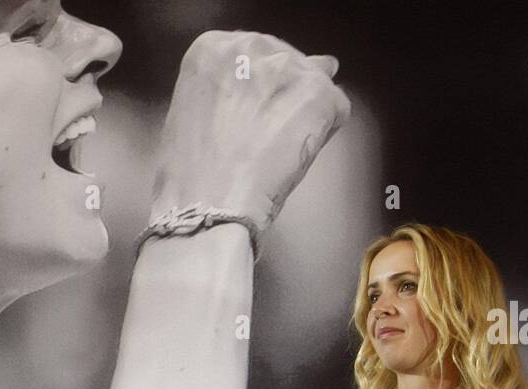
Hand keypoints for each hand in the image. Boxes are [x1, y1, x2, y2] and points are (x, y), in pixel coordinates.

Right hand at [150, 31, 351, 236]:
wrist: (206, 203)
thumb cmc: (190, 172)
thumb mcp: (195, 112)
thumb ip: (231, 88)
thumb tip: (272, 80)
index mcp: (211, 47)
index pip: (252, 54)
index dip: (255, 90)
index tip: (247, 116)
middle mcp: (251, 45)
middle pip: (286, 62)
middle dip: (282, 95)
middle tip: (263, 138)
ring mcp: (288, 67)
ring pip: (314, 83)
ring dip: (302, 114)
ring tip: (277, 150)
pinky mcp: (318, 93)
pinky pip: (336, 109)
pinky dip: (323, 134)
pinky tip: (293, 157)